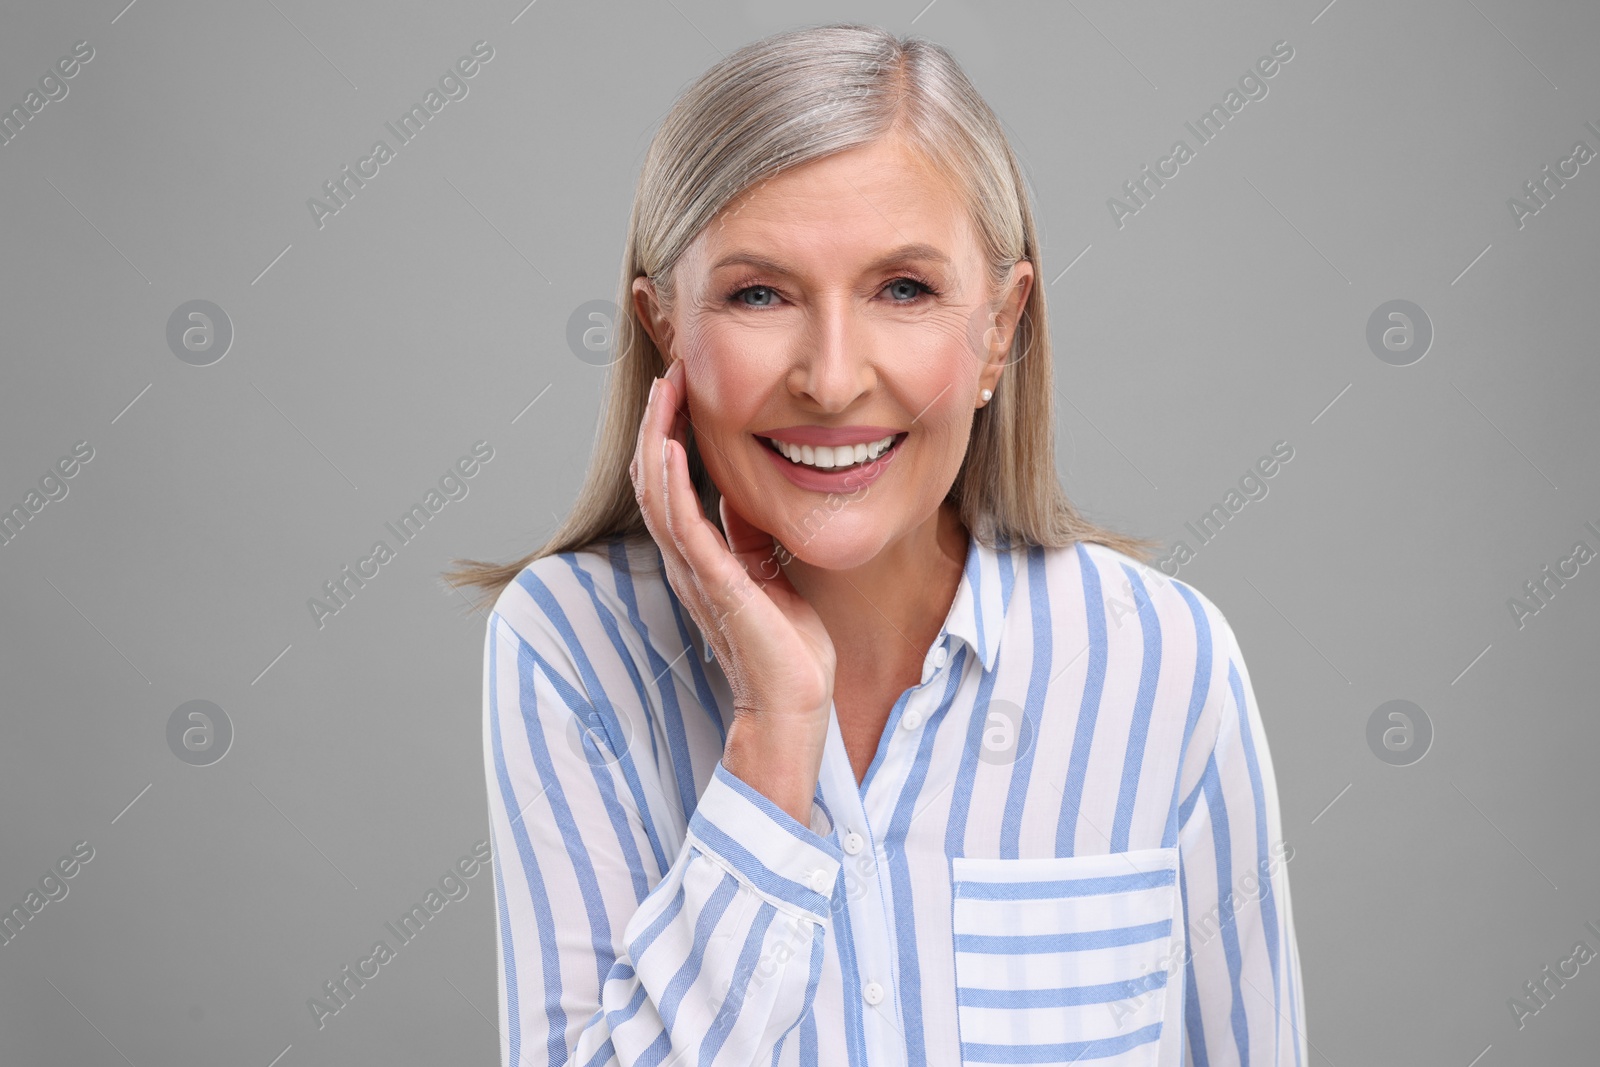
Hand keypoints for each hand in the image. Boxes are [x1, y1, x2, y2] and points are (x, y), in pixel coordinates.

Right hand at [629, 358, 835, 819]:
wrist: (795, 703)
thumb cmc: (788, 646)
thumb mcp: (769, 572)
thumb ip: (748, 535)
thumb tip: (742, 493)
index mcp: (699, 557)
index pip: (669, 484)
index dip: (668, 434)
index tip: (681, 388)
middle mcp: (687, 561)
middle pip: (652, 479)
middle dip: (656, 423)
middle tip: (668, 374)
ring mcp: (696, 573)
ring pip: (657, 493)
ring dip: (657, 438)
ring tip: (663, 393)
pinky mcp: (716, 585)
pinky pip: (682, 526)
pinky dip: (672, 483)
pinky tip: (670, 447)